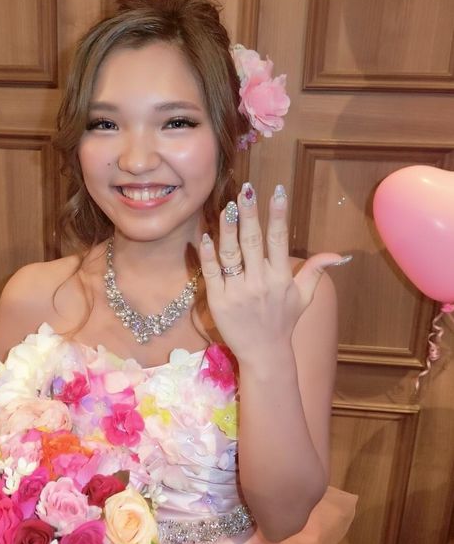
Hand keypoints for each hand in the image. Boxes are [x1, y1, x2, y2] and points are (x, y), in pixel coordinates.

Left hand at [198, 182, 350, 360]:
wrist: (264, 353)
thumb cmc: (283, 322)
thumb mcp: (304, 297)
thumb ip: (315, 272)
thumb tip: (337, 255)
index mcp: (280, 277)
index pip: (279, 239)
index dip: (278, 214)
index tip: (276, 191)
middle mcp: (260, 281)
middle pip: (253, 241)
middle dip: (249, 214)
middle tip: (246, 191)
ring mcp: (237, 291)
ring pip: (231, 253)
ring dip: (227, 228)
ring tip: (226, 207)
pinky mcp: (218, 300)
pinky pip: (212, 272)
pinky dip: (208, 254)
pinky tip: (205, 236)